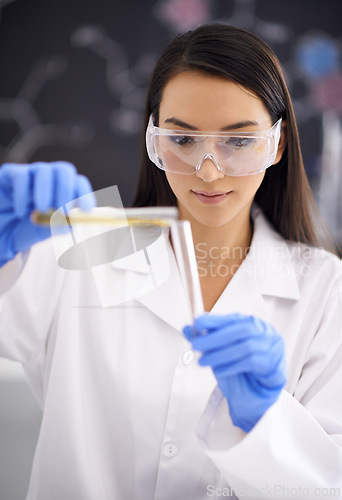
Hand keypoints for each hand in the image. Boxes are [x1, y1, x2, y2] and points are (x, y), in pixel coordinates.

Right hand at [0, 162, 94, 265]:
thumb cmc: (23, 230)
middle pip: (64, 170)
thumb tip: (71, 221)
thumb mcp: (42, 232)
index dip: (85, 194)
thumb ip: (57, 226)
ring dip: (45, 191)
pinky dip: (22, 194)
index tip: (86, 210)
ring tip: (40, 209)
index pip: (78, 184)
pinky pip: (21, 175)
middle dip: (66, 188)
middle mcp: (48, 180)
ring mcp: (30, 175)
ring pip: (43, 170)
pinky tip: (20, 211)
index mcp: (62, 192)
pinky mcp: (10, 174)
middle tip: (62, 208)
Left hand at [183, 314, 286, 431]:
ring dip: (220, 355)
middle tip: (195, 344)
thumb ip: (207, 337)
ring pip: (243, 348)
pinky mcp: (270, 363)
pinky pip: (249, 363)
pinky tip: (218, 370)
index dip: (214, 319)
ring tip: (203, 361)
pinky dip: (230, 366)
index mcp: (250, 322)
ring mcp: (269, 346)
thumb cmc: (243, 360)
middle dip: (214, 338)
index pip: (231, 318)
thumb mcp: (224, 347)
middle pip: (238, 331)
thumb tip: (187, 329)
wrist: (264, 383)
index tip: (197, 322)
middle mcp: (261, 331)